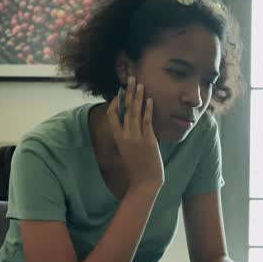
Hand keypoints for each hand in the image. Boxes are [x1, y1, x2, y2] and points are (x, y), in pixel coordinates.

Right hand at [107, 76, 163, 190]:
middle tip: (130, 79)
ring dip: (138, 97)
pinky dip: (148, 110)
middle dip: (128, 93)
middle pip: (125, 110)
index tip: (119, 92)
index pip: (113, 116)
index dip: (115, 103)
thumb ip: (128, 139)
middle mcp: (125, 136)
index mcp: (119, 138)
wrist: (145, 182)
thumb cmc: (138, 168)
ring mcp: (136, 138)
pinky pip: (147, 122)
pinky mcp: (148, 141)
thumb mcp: (128, 152)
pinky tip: (149, 100)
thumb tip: (132, 129)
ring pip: (135, 113)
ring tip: (140, 84)